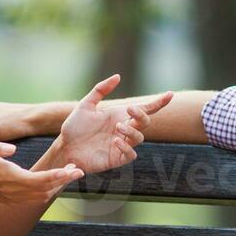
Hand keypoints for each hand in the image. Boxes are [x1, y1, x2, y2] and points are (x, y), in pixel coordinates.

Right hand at [0, 142, 81, 204]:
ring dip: (59, 185)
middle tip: (78, 169)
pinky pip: (39, 198)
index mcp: (14, 179)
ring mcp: (19, 198)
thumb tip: (13, 148)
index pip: (41, 180)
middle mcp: (19, 192)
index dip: (58, 175)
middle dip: (64, 180)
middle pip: (48, 189)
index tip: (72, 170)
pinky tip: (57, 180)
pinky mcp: (18, 200)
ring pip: (45, 195)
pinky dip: (50, 190)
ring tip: (70, 172)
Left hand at [57, 74, 173, 174]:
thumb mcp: (86, 105)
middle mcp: (124, 129)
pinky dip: (127, 147)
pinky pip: (131, 154)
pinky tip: (116, 140)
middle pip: (145, 122)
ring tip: (117, 127)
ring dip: (132, 131)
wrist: (65, 147)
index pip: (144, 109)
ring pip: (139, 137)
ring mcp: (122, 144)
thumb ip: (100, 90)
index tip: (170, 94)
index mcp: (120, 116)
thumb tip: (118, 76)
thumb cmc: (75, 127)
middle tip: (129, 110)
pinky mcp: (117, 158)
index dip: (159, 102)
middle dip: (141, 115)